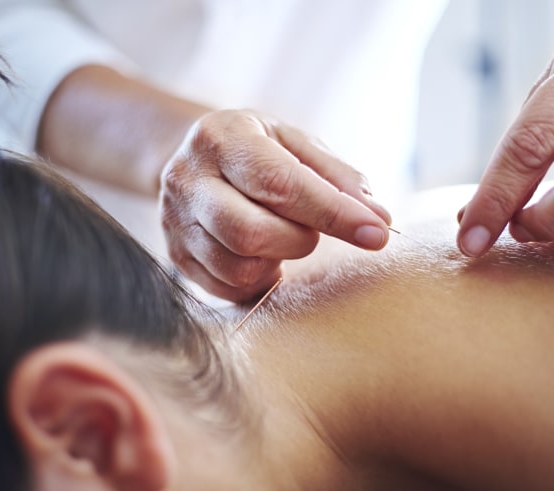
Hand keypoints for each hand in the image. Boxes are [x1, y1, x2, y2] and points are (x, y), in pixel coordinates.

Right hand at [160, 109, 390, 301]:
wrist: (196, 159)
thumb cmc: (259, 151)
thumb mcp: (297, 144)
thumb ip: (338, 178)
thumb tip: (379, 219)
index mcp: (221, 138)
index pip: (279, 183)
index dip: (333, 213)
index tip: (377, 233)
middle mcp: (187, 180)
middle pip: (250, 232)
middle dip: (299, 240)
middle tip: (312, 230)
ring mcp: (174, 222)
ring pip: (239, 268)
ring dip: (279, 260)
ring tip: (282, 235)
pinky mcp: (176, 256)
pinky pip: (228, 289)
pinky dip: (260, 279)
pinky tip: (263, 254)